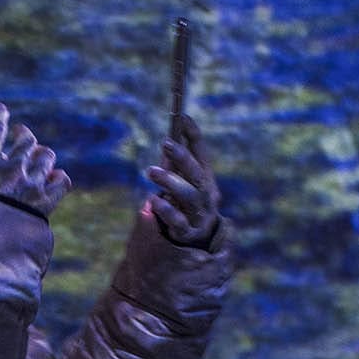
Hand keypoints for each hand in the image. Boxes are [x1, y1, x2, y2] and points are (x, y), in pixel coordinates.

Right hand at [0, 103, 72, 215]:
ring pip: (45, 157)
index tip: (1, 109)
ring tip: (39, 157)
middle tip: (21, 134)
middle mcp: (10, 170)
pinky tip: (55, 179)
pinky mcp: (46, 203)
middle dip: (23, 135)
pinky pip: (61, 183)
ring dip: (42, 155)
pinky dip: (59, 179)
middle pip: (25, 140)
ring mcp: (31, 185)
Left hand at [144, 114, 220, 246]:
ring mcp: (200, 214)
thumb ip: (176, 163)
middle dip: (183, 157)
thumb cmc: (185, 205)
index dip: (193, 135)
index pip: (202, 153)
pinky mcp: (189, 233)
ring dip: (171, 181)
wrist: (196, 242)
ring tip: (151, 171)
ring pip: (189, 196)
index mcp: (205, 179)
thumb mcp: (182, 182)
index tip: (183, 116)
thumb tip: (170, 134)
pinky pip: (178, 221)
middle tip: (165, 142)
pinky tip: (152, 201)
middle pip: (197, 174)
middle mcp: (207, 194)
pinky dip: (166, 210)